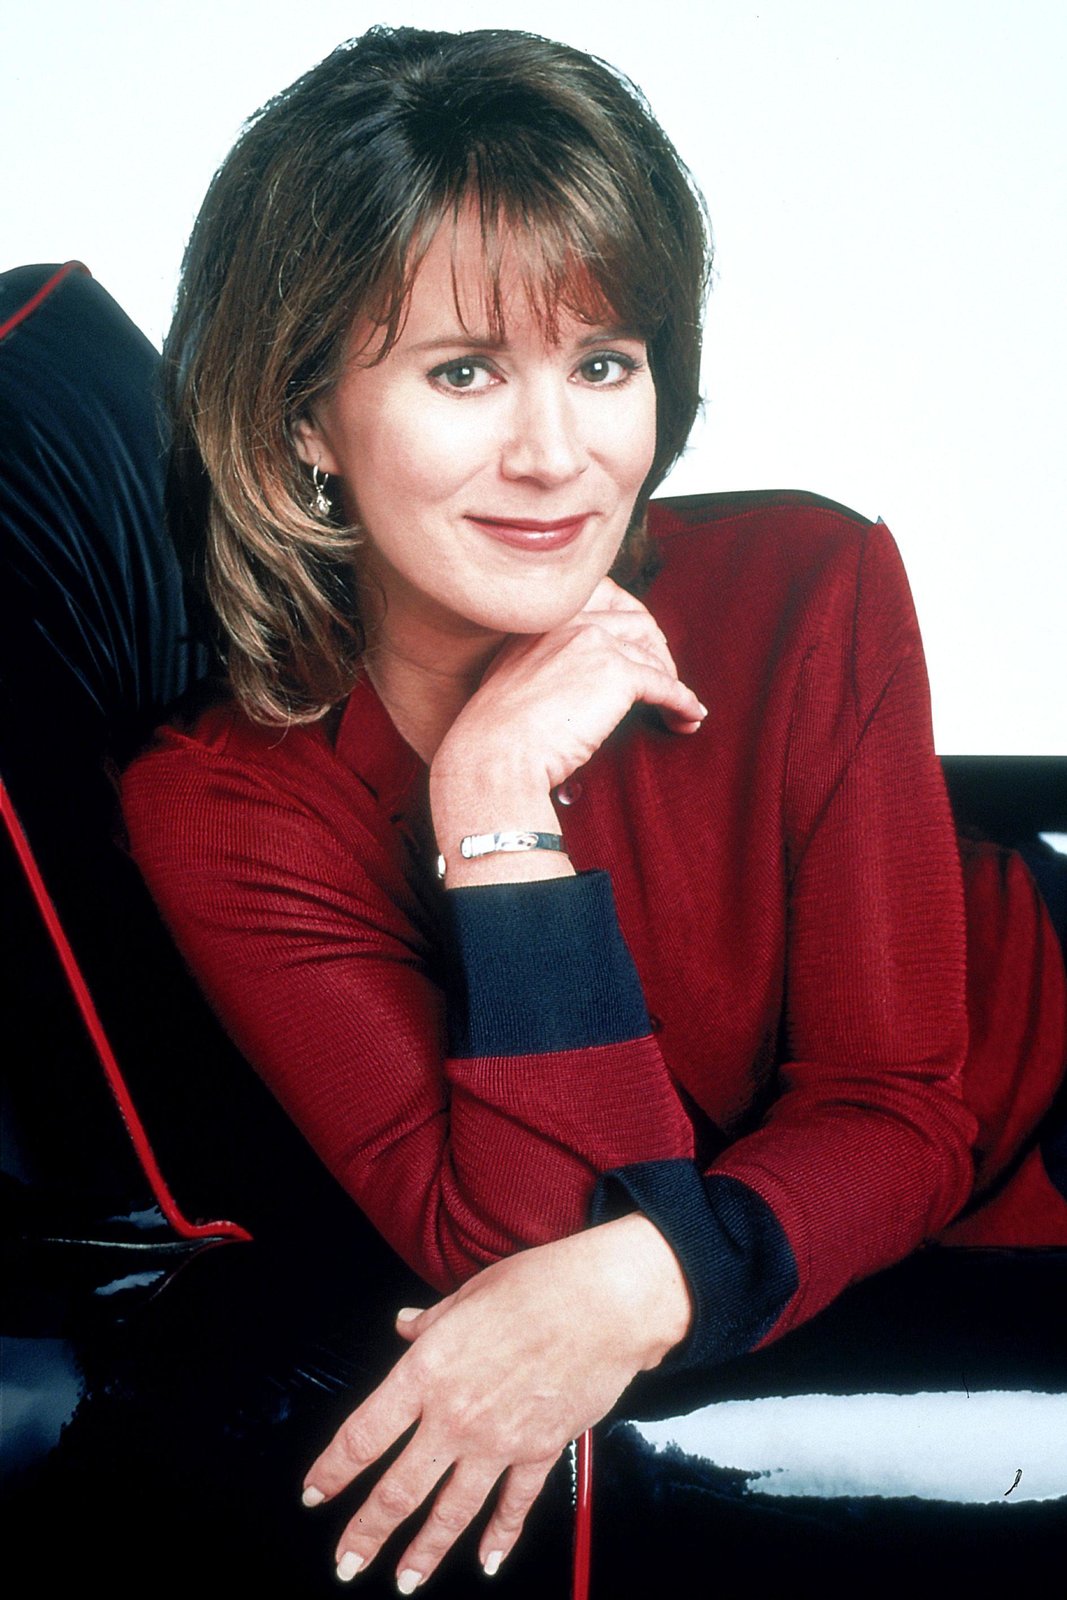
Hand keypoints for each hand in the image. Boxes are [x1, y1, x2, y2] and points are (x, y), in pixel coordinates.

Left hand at [302, 1216, 690, 1588]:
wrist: (605, 1304)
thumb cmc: (537, 1285)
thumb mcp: (468, 1294)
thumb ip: (429, 1322)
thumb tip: (405, 1324)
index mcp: (426, 1372)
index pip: (363, 1435)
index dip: (332, 1471)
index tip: (314, 1493)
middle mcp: (454, 1417)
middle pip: (398, 1490)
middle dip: (367, 1533)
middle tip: (346, 1563)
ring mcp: (498, 1442)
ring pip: (450, 1512)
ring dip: (423, 1552)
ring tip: (404, 1582)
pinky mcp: (540, 1451)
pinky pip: (513, 1506)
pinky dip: (499, 1537)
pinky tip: (487, 1560)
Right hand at [430, 580, 705, 881]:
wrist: (493, 754)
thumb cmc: (494, 735)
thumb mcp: (511, 681)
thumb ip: (541, 666)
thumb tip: (571, 685)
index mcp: (542, 620)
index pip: (602, 596)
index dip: (630, 617)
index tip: (642, 641)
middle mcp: (570, 621)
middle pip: (636, 621)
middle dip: (657, 649)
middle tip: (665, 678)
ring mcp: (594, 643)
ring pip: (652, 654)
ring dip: (673, 680)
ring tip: (680, 708)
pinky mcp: (618, 674)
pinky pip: (665, 685)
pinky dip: (683, 702)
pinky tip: (690, 716)